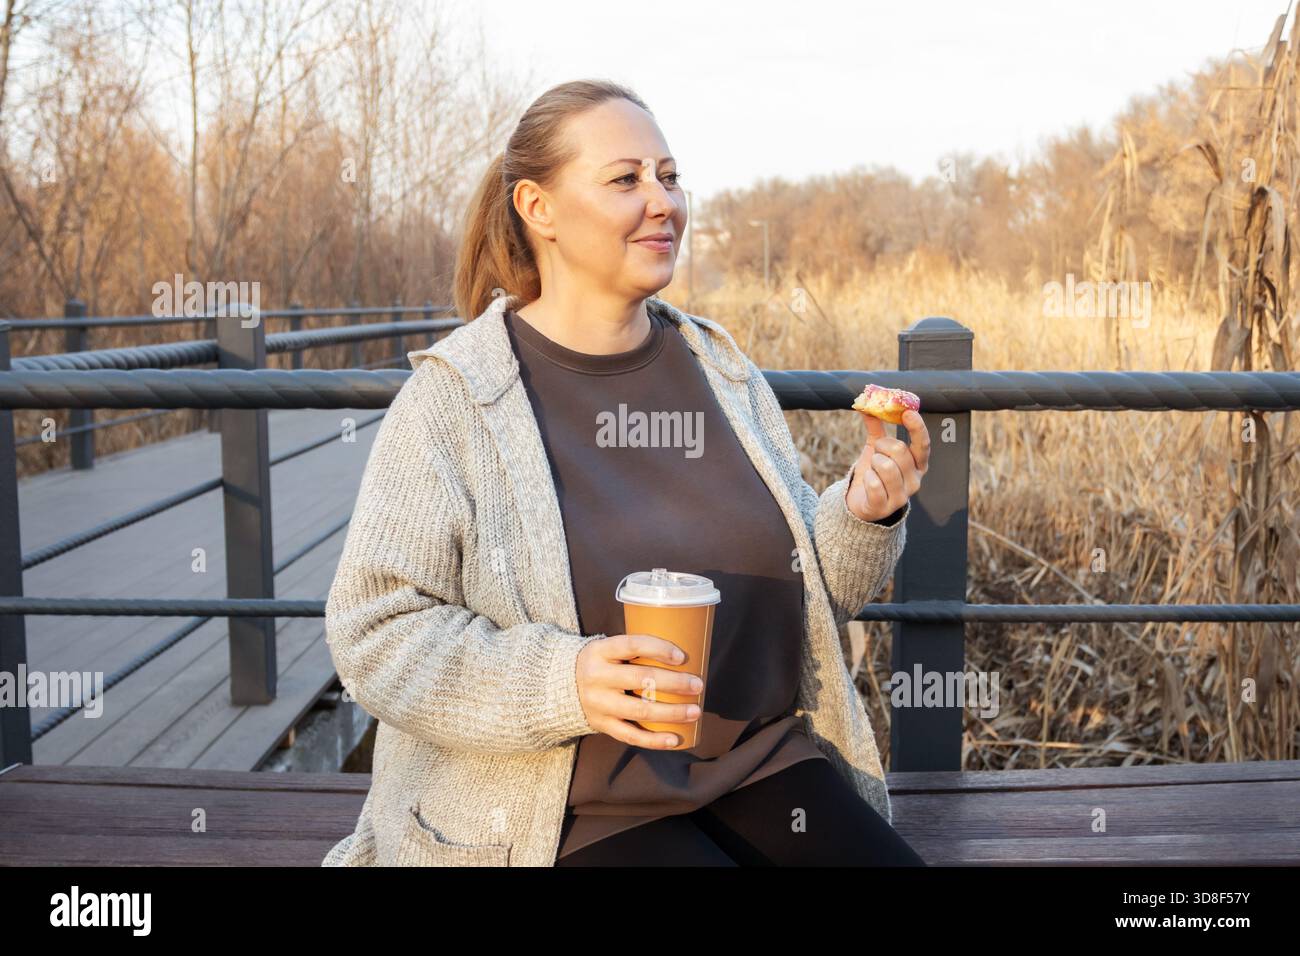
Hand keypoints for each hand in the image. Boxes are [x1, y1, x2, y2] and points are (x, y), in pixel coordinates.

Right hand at [575, 634, 703, 748]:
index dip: (659, 649)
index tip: (682, 656)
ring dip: (672, 712)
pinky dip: (655, 739)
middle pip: (641, 679)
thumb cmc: (602, 664)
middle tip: (698, 685)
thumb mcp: (609, 649)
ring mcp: (599, 703)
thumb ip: (636, 652)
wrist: (562, 687)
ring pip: (640, 710)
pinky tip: (675, 739)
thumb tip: (684, 658)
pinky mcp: (602, 725)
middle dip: (675, 683)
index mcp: (601, 651)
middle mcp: (597, 677)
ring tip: (695, 711)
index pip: (632, 645)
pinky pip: (631, 735)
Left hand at [846, 408, 929, 521]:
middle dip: (882, 446)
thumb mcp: (876, 450)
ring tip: (872, 469)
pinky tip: (868, 482)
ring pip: (886, 466)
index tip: (907, 412)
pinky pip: (874, 484)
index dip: (917, 427)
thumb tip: (867, 406)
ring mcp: (902, 496)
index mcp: (918, 464)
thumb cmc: (873, 472)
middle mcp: (915, 481)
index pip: (924, 444)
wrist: (861, 502)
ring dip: (873, 462)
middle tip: (876, 452)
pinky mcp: (885, 507)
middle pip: (900, 451)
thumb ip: (876, 429)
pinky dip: (867, 478)